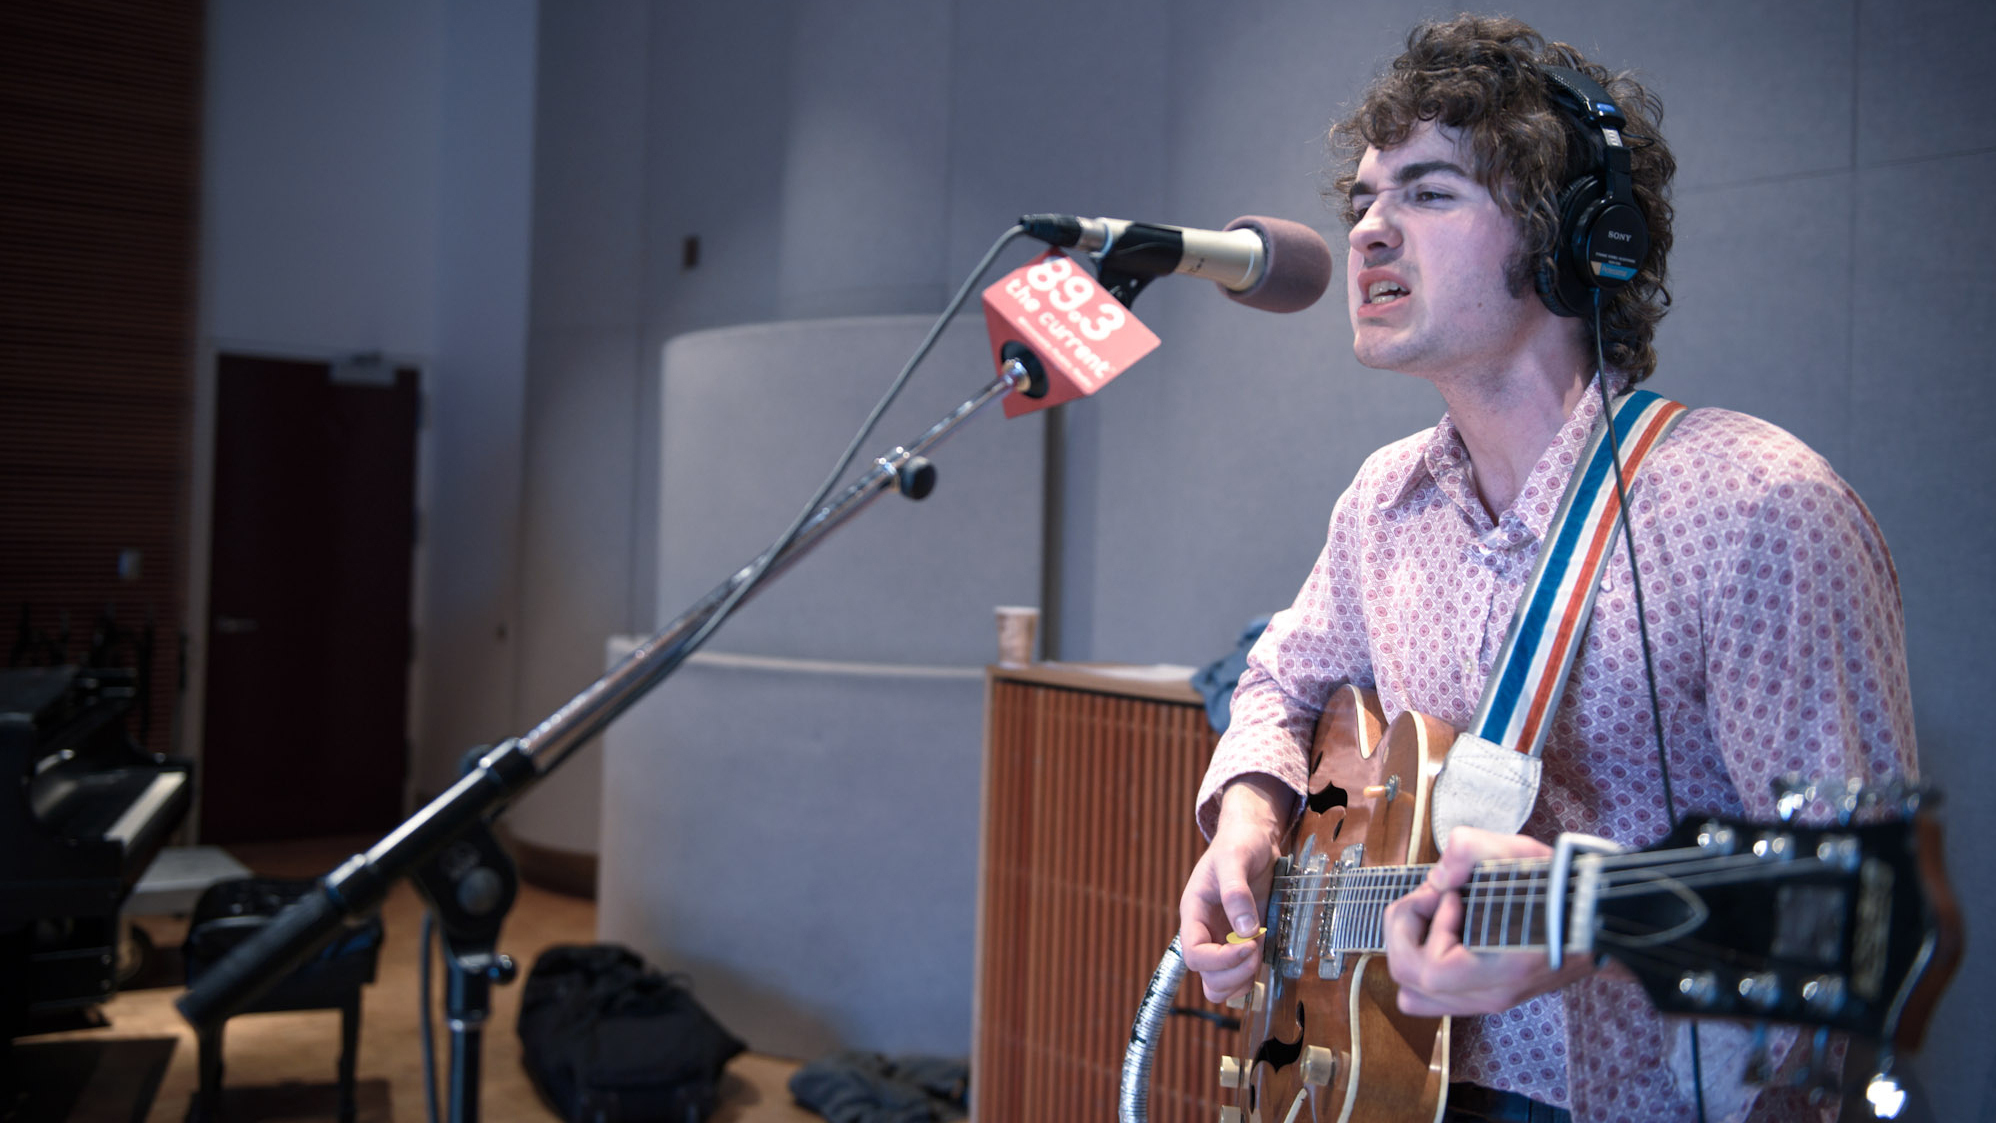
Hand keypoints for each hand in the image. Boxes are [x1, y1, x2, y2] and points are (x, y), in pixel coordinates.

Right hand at [1178, 775, 1293, 1003]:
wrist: (1254, 838)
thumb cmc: (1238, 843)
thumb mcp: (1234, 859)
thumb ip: (1235, 892)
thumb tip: (1245, 930)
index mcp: (1194, 913)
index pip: (1193, 953)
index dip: (1219, 959)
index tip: (1247, 947)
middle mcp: (1205, 932)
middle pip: (1207, 977)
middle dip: (1234, 973)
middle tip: (1257, 950)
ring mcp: (1223, 941)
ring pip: (1220, 985)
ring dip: (1242, 980)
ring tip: (1260, 953)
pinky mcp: (1242, 944)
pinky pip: (1239, 977)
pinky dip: (1251, 976)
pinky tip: (1264, 953)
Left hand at [1382, 826, 1595, 1015]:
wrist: (1597, 914)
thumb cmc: (1558, 885)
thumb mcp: (1518, 851)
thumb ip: (1468, 849)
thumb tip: (1435, 878)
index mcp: (1503, 970)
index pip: (1429, 971)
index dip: (1424, 926)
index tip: (1451, 893)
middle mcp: (1493, 995)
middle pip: (1411, 987)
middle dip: (1406, 934)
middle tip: (1431, 900)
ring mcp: (1491, 999)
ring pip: (1416, 997)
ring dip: (1412, 951)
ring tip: (1436, 917)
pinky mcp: (1488, 993)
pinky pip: (1434, 993)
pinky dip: (1427, 960)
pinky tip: (1451, 930)